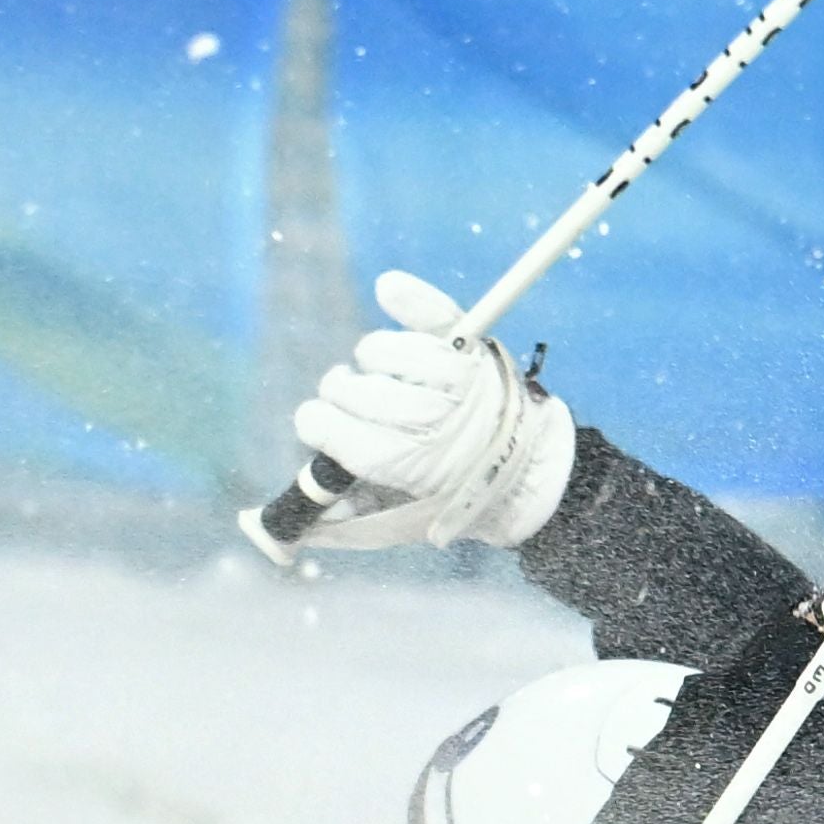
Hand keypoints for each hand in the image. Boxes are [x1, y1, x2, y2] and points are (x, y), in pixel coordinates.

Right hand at [287, 271, 575, 551]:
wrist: (531, 474)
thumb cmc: (456, 497)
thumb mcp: (403, 523)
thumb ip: (347, 524)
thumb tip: (292, 532)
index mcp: (406, 465)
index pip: (331, 429)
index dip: (316, 423)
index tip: (319, 423)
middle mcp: (430, 420)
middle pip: (350, 389)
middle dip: (342, 394)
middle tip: (353, 399)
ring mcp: (455, 381)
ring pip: (378, 350)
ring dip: (373, 359)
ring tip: (386, 375)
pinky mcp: (473, 351)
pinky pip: (435, 313)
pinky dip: (410, 299)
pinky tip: (389, 291)